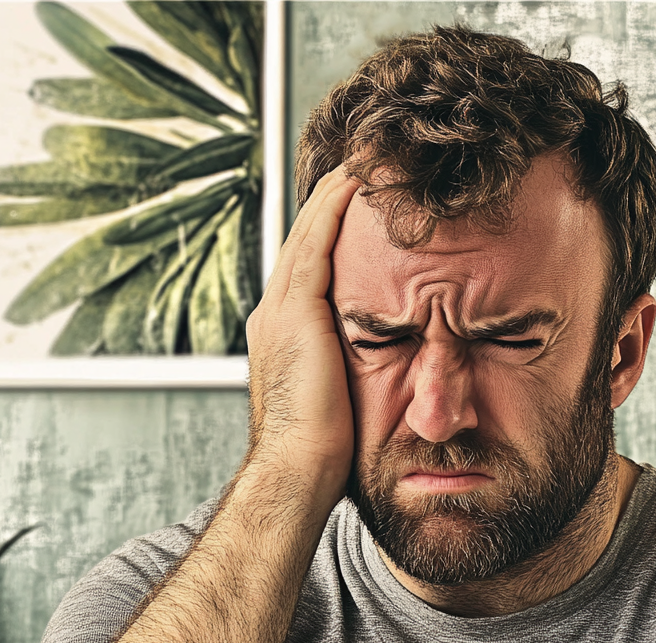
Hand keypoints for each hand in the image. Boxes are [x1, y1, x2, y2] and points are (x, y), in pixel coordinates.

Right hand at [244, 166, 359, 509]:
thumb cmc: (323, 451)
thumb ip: (347, 372)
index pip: (307, 269)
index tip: (358, 209)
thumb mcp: (337, 400)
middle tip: (360, 166)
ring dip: (333, 195)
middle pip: (303, 241)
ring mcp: (280, 309)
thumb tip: (382, 372)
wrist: (298, 467)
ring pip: (308, 233)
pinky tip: (356, 182)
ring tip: (362, 162)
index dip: (330, 235)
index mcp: (281, 335)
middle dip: (329, 203)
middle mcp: (273, 314)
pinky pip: (317, 242)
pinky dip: (334, 208)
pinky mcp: (296, 310)